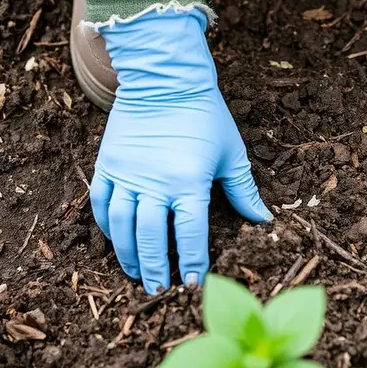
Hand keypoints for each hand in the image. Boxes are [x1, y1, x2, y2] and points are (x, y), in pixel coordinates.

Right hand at [90, 9, 271, 292]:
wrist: (164, 78)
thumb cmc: (204, 115)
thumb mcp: (230, 153)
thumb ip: (243, 191)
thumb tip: (264, 221)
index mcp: (189, 182)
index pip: (191, 235)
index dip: (192, 263)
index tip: (192, 284)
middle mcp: (155, 183)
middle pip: (152, 239)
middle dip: (155, 270)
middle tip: (159, 289)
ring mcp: (127, 174)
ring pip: (122, 227)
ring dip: (128, 256)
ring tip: (136, 274)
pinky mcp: (108, 164)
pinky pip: (101, 204)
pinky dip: (107, 227)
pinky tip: (117, 242)